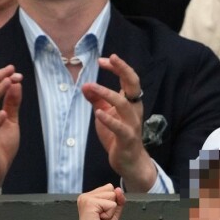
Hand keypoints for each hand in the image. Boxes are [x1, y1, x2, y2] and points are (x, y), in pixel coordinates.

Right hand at [77, 184, 125, 219]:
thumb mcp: (114, 211)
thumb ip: (118, 199)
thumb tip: (118, 189)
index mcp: (89, 196)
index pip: (109, 187)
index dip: (112, 202)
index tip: (103, 213)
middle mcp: (85, 195)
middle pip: (111, 190)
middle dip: (111, 205)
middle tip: (101, 216)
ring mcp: (86, 198)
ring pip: (112, 196)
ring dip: (110, 210)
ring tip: (100, 218)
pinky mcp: (89, 203)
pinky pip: (111, 204)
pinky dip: (109, 214)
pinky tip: (99, 219)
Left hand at [82, 54, 155, 192]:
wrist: (129, 160)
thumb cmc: (118, 135)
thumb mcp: (105, 114)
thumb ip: (97, 100)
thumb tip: (84, 86)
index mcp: (131, 102)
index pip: (128, 79)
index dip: (117, 67)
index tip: (102, 60)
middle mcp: (134, 110)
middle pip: (133, 84)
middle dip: (123, 70)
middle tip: (111, 59)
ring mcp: (132, 124)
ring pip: (124, 104)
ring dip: (107, 93)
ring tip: (91, 86)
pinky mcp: (127, 138)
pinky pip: (119, 127)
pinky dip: (109, 119)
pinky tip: (98, 113)